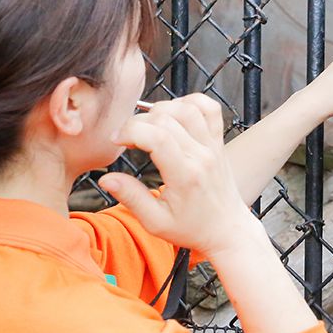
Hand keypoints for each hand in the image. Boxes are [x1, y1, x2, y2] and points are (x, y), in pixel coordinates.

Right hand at [97, 94, 255, 257]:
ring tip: (147, 125)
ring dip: (162, 109)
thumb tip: (105, 178)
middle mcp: (202, 155)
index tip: (116, 140)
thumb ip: (131, 198)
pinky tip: (173, 115)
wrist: (227, 229)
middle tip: (127, 137)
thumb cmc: (191, 228)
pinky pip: (210, 109)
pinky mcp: (219, 141)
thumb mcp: (155, 222)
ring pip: (189, 108)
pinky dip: (190, 103)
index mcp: (185, 175)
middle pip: (168, 118)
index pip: (157, 137)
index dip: (130, 130)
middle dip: (138, 121)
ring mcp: (213, 146)